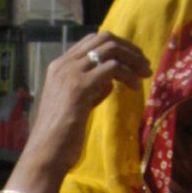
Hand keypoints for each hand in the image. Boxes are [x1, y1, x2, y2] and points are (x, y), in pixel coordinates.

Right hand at [17, 31, 147, 190]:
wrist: (46, 153)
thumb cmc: (61, 136)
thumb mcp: (76, 104)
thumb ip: (90, 89)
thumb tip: (110, 80)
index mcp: (59, 66)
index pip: (92, 41)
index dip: (116, 47)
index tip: (133, 60)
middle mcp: (63, 65)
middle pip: (103, 38)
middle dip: (128, 48)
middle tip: (144, 63)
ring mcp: (70, 74)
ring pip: (110, 49)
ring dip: (133, 59)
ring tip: (145, 73)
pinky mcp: (80, 87)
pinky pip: (112, 68)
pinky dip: (128, 74)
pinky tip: (135, 86)